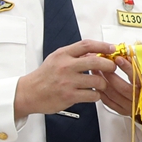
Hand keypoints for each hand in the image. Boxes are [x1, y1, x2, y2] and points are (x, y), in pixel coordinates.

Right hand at [14, 40, 129, 119]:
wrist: (29, 93)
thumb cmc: (44, 76)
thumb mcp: (56, 59)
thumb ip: (74, 55)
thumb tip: (95, 52)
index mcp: (63, 54)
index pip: (87, 45)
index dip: (103, 45)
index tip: (113, 48)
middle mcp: (66, 66)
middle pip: (96, 61)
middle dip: (109, 65)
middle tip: (112, 67)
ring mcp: (68, 82)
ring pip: (97, 81)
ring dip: (103, 83)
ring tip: (101, 84)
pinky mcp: (69, 96)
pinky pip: (92, 95)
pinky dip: (96, 95)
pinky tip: (93, 94)